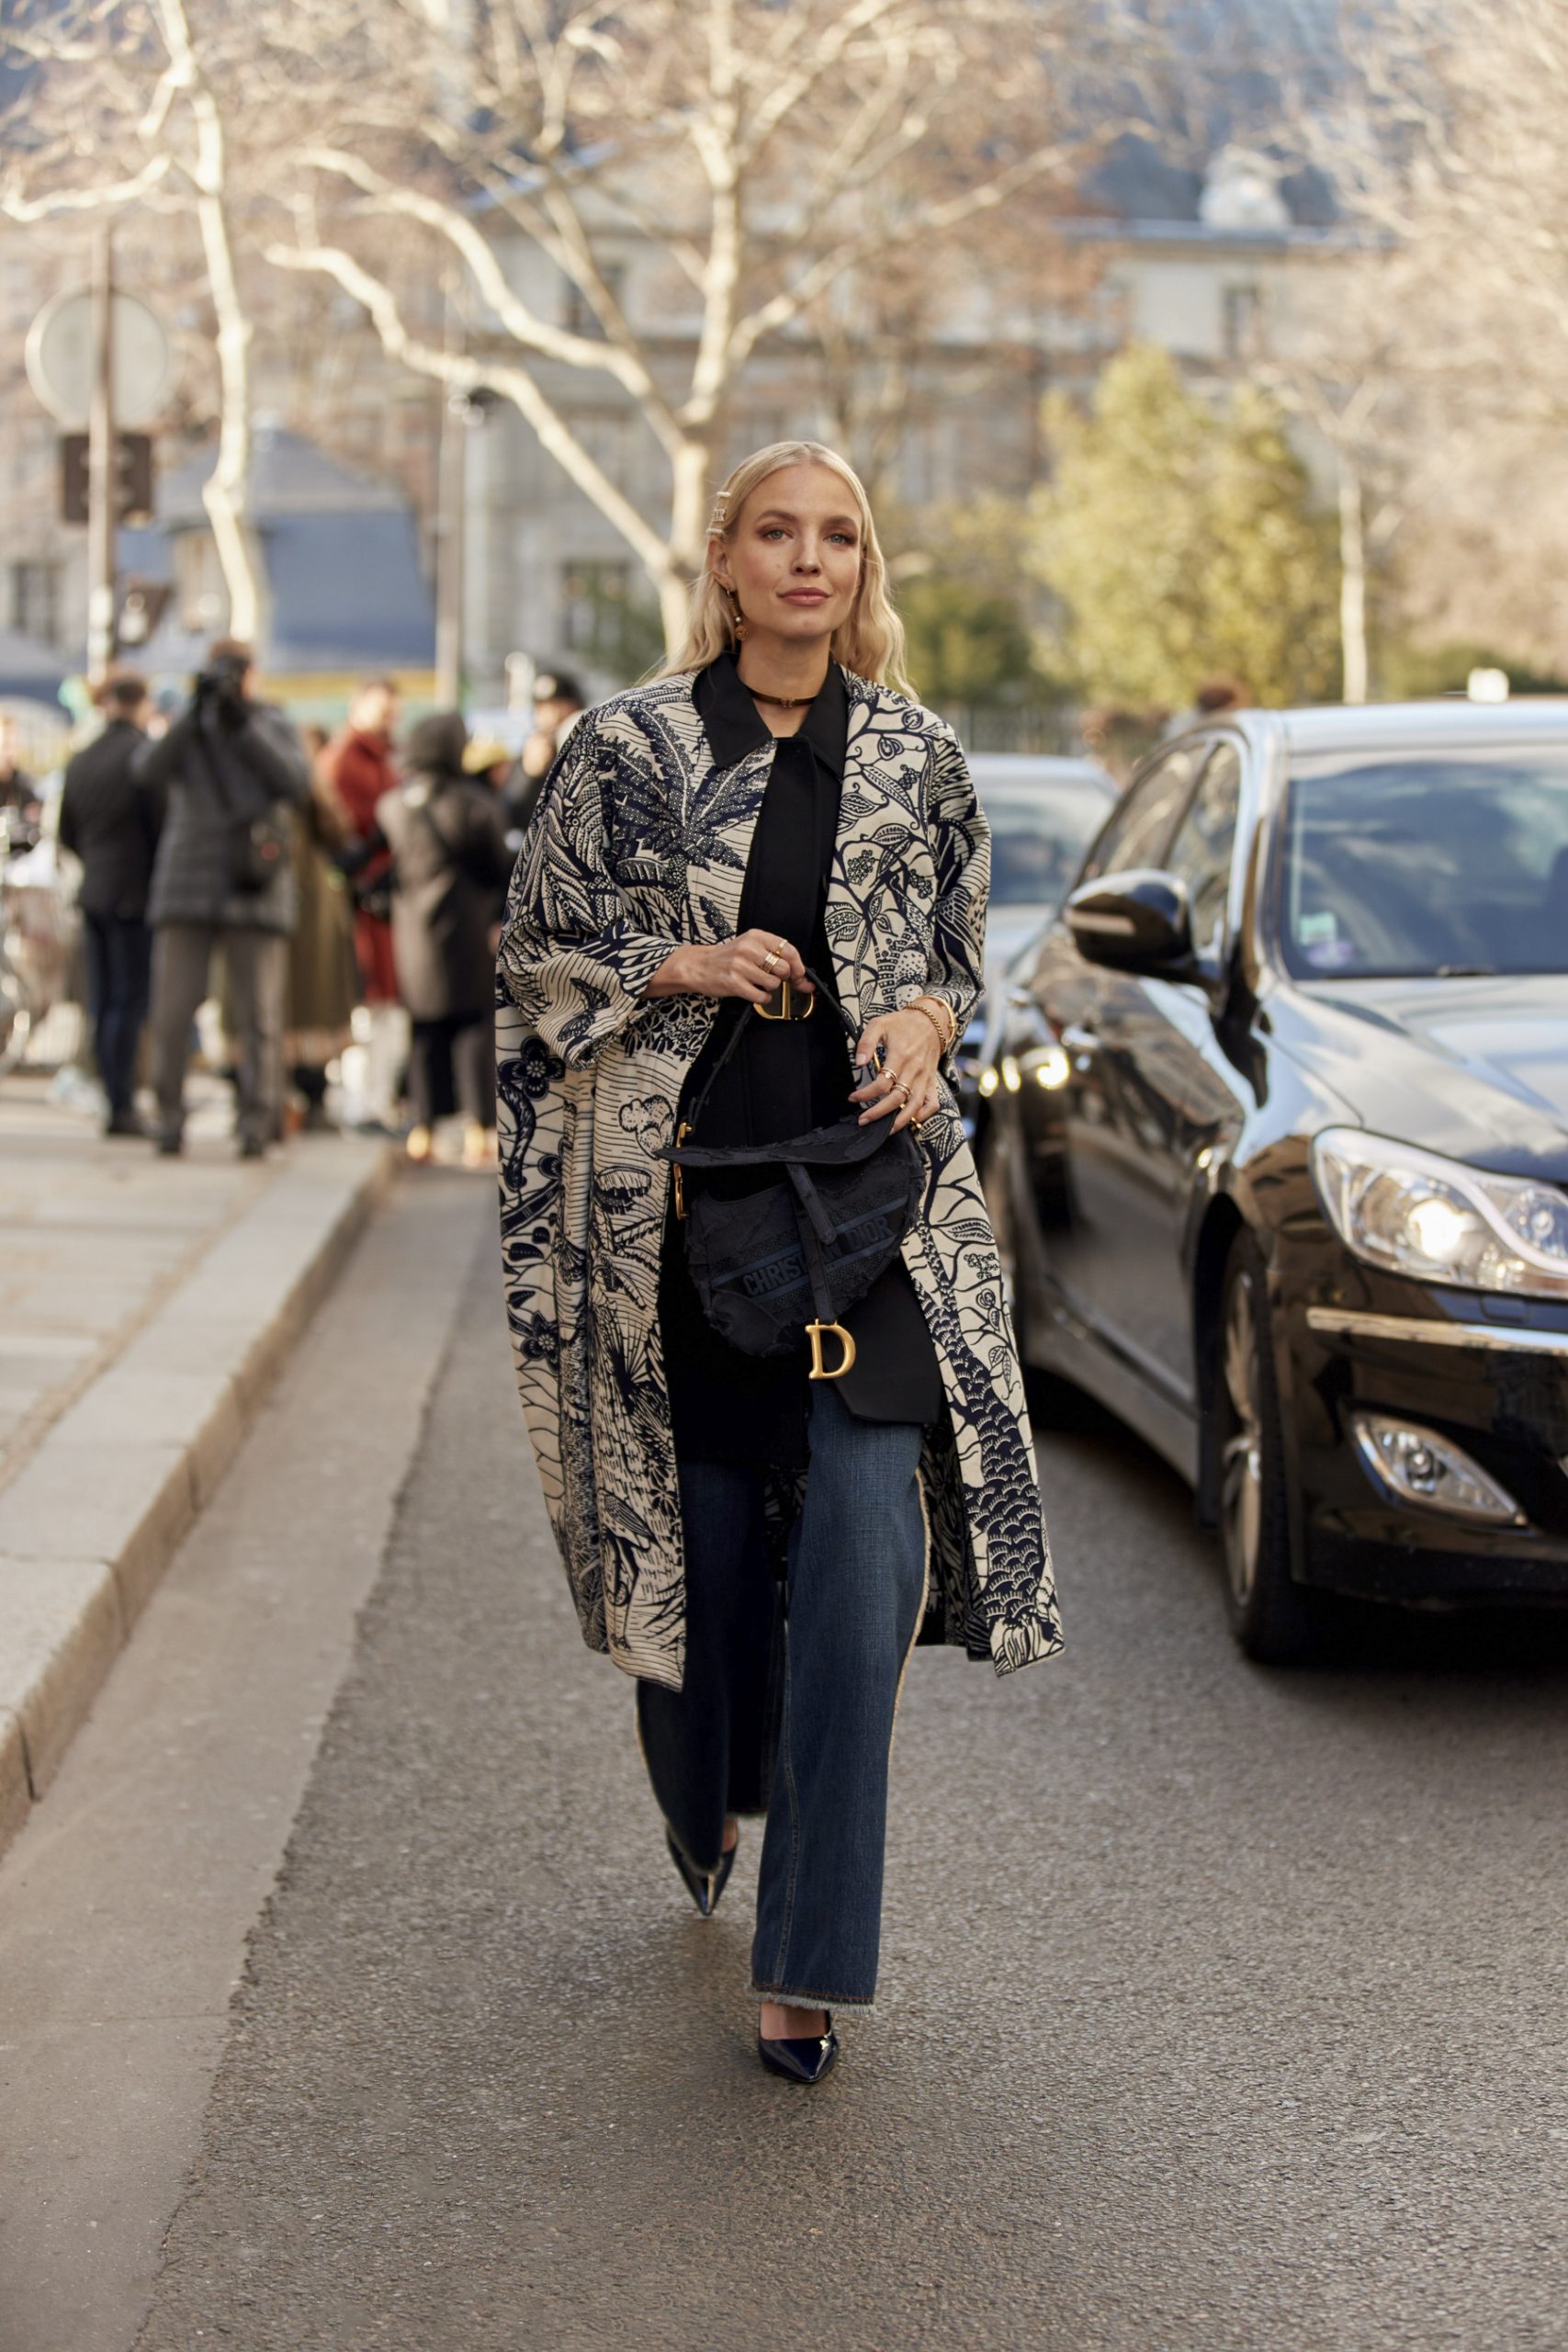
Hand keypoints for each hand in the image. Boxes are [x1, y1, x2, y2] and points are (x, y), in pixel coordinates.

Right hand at [645, 928, 810, 1004]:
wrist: (698, 965)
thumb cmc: (727, 957)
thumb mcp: (750, 946)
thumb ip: (775, 956)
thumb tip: (803, 978)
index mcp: (756, 936)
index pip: (789, 950)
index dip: (798, 966)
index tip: (798, 975)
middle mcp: (749, 948)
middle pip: (784, 968)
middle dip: (782, 978)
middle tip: (772, 978)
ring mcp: (741, 966)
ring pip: (774, 983)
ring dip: (770, 988)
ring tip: (757, 983)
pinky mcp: (734, 983)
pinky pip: (762, 996)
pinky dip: (762, 997)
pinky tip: (754, 991)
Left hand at [851, 1007, 942, 1130]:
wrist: (930, 1022)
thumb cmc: (901, 1024)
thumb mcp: (879, 1024)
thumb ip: (866, 1043)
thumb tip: (858, 1063)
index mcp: (900, 1055)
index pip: (882, 1083)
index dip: (865, 1094)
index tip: (853, 1098)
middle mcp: (914, 1069)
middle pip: (897, 1099)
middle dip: (878, 1113)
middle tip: (863, 1120)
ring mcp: (924, 1078)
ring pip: (914, 1106)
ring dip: (900, 1121)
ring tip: (885, 1130)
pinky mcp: (931, 1082)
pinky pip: (932, 1103)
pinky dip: (923, 1115)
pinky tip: (911, 1121)